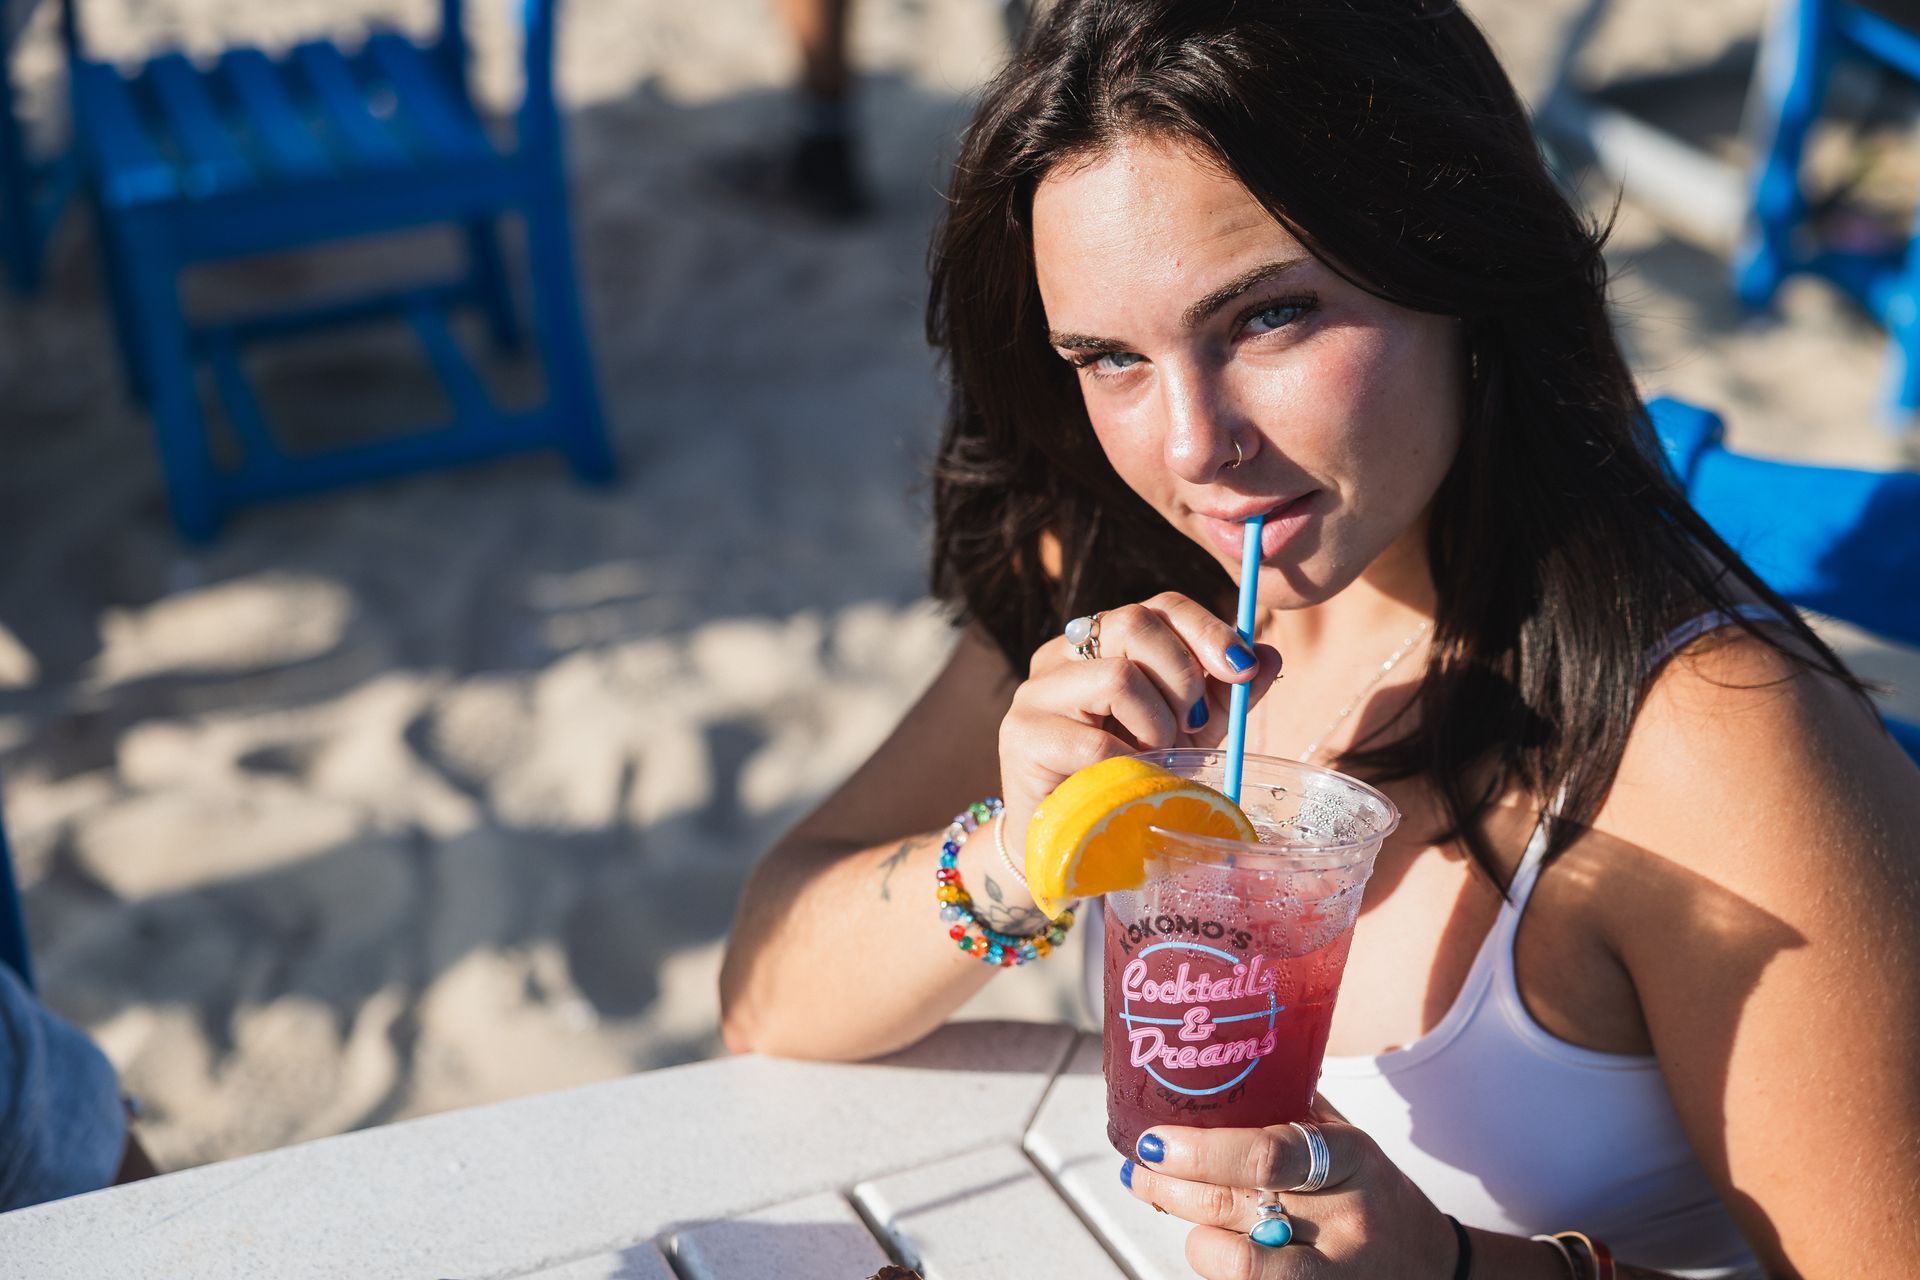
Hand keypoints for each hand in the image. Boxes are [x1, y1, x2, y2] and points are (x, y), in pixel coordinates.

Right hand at [997, 592, 1281, 856]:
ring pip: (1117, 677)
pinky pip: (1096, 743)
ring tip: (1156, 757)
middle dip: (1184, 678)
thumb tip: (1268, 655)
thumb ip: (1224, 695)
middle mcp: (1062, 654)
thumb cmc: (1128, 778)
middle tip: (1195, 727)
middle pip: (1134, 623)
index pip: (1159, 606)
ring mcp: (1036, 692)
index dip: (1207, 629)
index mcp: (1101, 641)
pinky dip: (1131, 767)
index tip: (1242, 669)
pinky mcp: (1024, 736)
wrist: (1070, 842)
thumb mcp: (1188, 731)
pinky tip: (1132, 783)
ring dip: (1156, 725)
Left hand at [1122, 1109, 1459, 1277]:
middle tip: (1139, 1170)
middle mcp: (1344, 1218)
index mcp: (1349, 1158)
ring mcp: (1336, 1272)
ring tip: (1167, 1205)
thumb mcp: (1346, 1139)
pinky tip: (1206, 1243)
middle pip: (1236, 1207)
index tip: (1155, 1140)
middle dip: (1173, 1188)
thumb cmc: (1373, 1191)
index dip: (1202, 1151)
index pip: (1269, 1155)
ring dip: (1191, 1236)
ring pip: (1239, 1263)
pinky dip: (1219, 1266)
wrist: (1433, 1265)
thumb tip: (1219, 1062)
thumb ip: (1292, 1107)